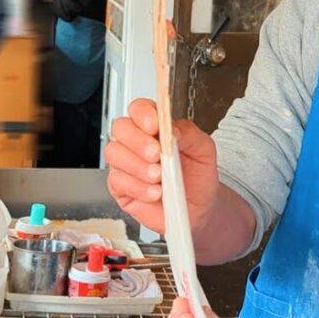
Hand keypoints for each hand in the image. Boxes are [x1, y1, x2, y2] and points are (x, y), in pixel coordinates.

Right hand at [104, 99, 218, 234]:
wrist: (199, 208)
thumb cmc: (198, 176)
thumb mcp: (204, 150)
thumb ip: (189, 134)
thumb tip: (171, 128)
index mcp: (154, 128)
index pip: (139, 109)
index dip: (143, 114)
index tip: (154, 126)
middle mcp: (136, 142)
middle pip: (120, 128)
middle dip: (138, 141)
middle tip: (156, 155)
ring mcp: (125, 164)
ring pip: (114, 154)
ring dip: (138, 166)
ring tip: (159, 177)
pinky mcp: (120, 187)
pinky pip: (117, 181)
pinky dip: (138, 187)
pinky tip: (155, 192)